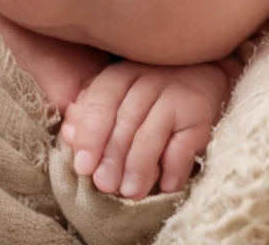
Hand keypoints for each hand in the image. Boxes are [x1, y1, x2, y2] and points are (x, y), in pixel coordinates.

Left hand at [59, 59, 236, 199]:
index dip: (90, 136)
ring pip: (150, 135)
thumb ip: (90, 117)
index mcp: (120, 76)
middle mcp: (147, 80)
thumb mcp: (117, 99)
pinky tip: (165, 186)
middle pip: (125, 122)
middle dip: (112, 158)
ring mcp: (175, 94)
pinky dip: (173, 170)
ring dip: (139, 168)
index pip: (100, 103)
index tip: (83, 167)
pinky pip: (183, 147)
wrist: (201, 76)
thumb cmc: (149, 96)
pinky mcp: (199, 113)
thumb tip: (67, 135)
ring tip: (131, 192)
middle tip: (104, 186)